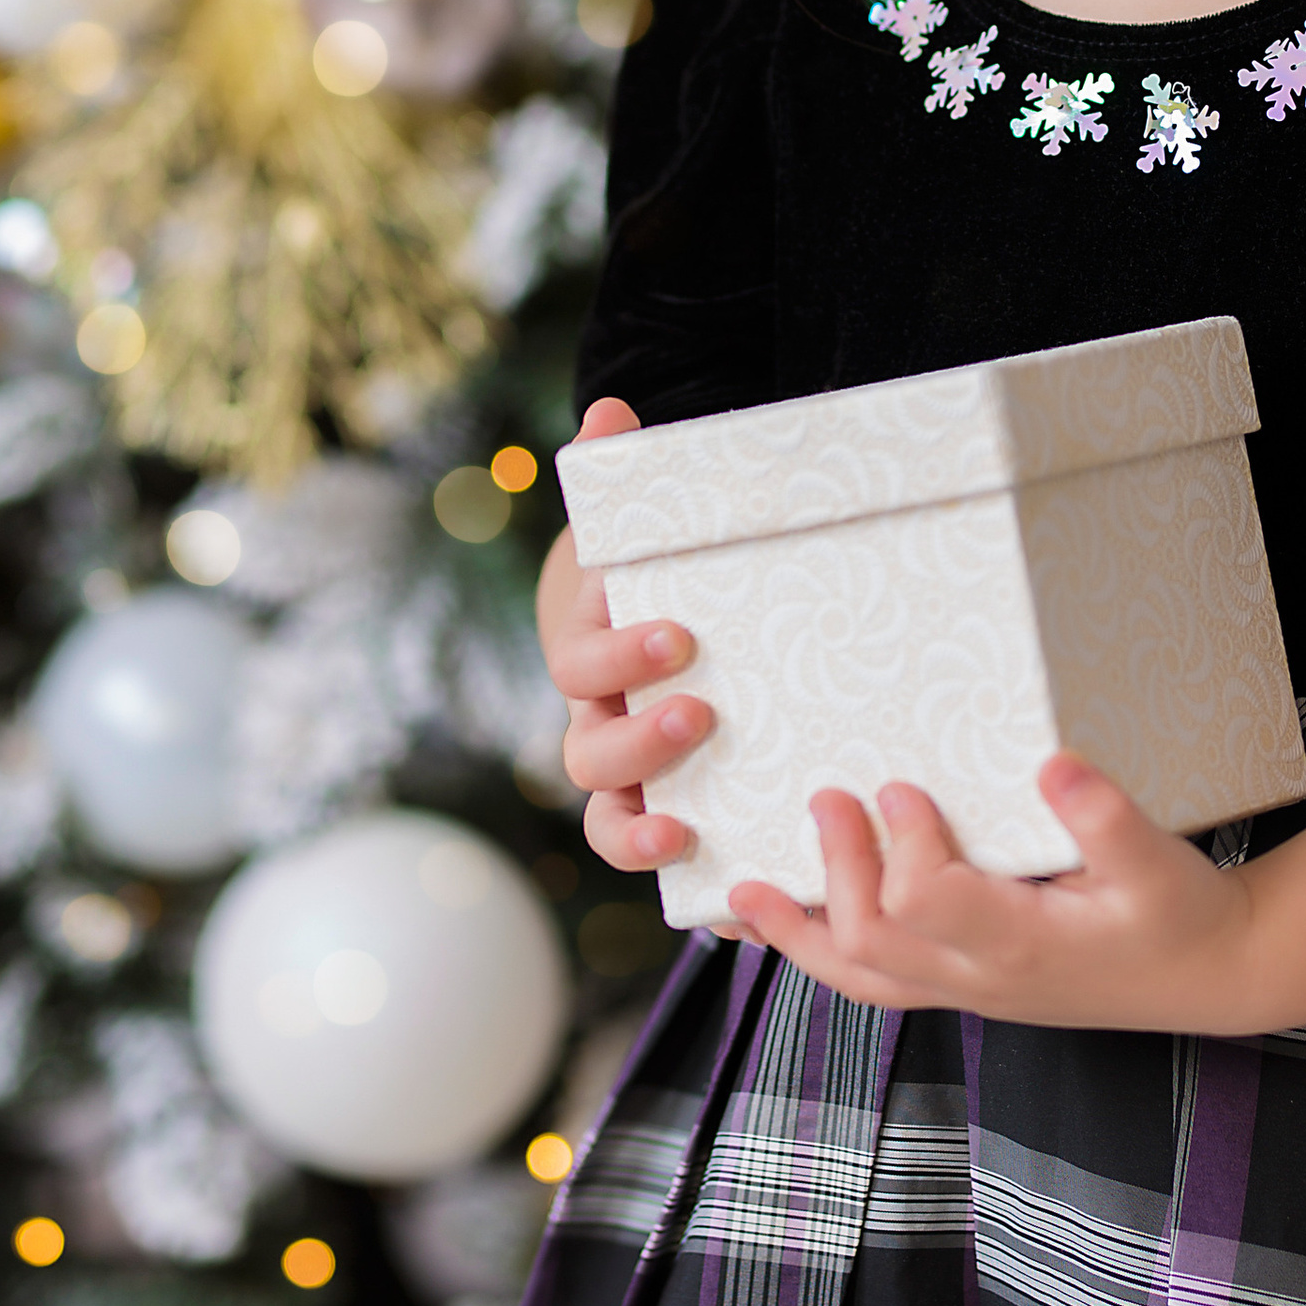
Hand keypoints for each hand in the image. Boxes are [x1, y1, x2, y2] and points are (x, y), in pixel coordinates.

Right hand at [541, 397, 717, 899]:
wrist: (651, 617)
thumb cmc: (651, 574)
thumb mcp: (637, 527)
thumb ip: (622, 472)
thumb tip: (610, 410)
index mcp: (589, 653)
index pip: (583, 663)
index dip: (620, 657)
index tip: (679, 634)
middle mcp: (596, 723)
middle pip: (589, 756)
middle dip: (640, 740)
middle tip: (701, 712)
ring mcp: (628, 777)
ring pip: (608, 821)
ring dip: (640, 829)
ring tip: (689, 822)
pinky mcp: (665, 809)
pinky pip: (658, 860)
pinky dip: (678, 879)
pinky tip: (723, 896)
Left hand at [725, 758, 1258, 1032]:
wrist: (1207, 974)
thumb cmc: (1182, 914)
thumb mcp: (1161, 862)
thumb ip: (1107, 819)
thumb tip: (1054, 764)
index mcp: (1024, 945)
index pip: (929, 904)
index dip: (901, 848)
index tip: (898, 788)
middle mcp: (982, 980)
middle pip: (874, 942)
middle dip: (837, 869)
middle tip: (825, 797)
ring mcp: (967, 992)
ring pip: (859, 979)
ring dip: (796, 932)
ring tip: (740, 894)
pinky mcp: (963, 986)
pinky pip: (873, 983)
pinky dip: (818, 953)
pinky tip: (785, 922)